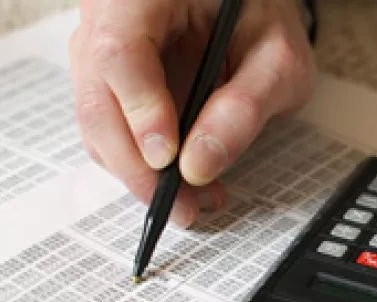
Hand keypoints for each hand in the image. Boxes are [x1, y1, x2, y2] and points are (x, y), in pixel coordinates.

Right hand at [70, 0, 315, 226]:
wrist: (245, 2)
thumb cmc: (261, 16)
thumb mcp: (277, 57)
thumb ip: (245, 105)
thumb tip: (200, 166)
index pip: (120, 51)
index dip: (140, 111)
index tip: (169, 161)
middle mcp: (107, 16)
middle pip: (99, 99)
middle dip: (139, 167)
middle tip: (183, 207)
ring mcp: (99, 48)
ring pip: (99, 124)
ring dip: (143, 174)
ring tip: (197, 198)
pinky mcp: (109, 82)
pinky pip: (113, 130)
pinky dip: (145, 164)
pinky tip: (186, 180)